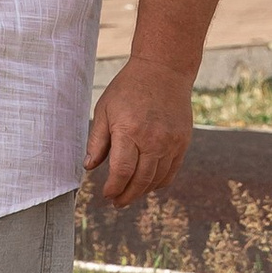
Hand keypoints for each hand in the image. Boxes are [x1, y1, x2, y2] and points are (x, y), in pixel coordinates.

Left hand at [85, 52, 197, 208]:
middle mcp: (153, 140)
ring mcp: (171, 142)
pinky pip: (171, 172)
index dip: (113, 188)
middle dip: (126, 196)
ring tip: (130, 194)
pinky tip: (147, 183)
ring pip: (156, 180)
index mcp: (129, 131)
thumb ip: (97, 141)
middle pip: (140, 181)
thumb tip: (89, 167)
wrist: (164, 70)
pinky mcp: (182, 142)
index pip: (122, 172)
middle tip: (117, 202)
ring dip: (141, 192)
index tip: (106, 194)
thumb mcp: (105, 109)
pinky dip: (158, 183)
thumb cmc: (129, 88)